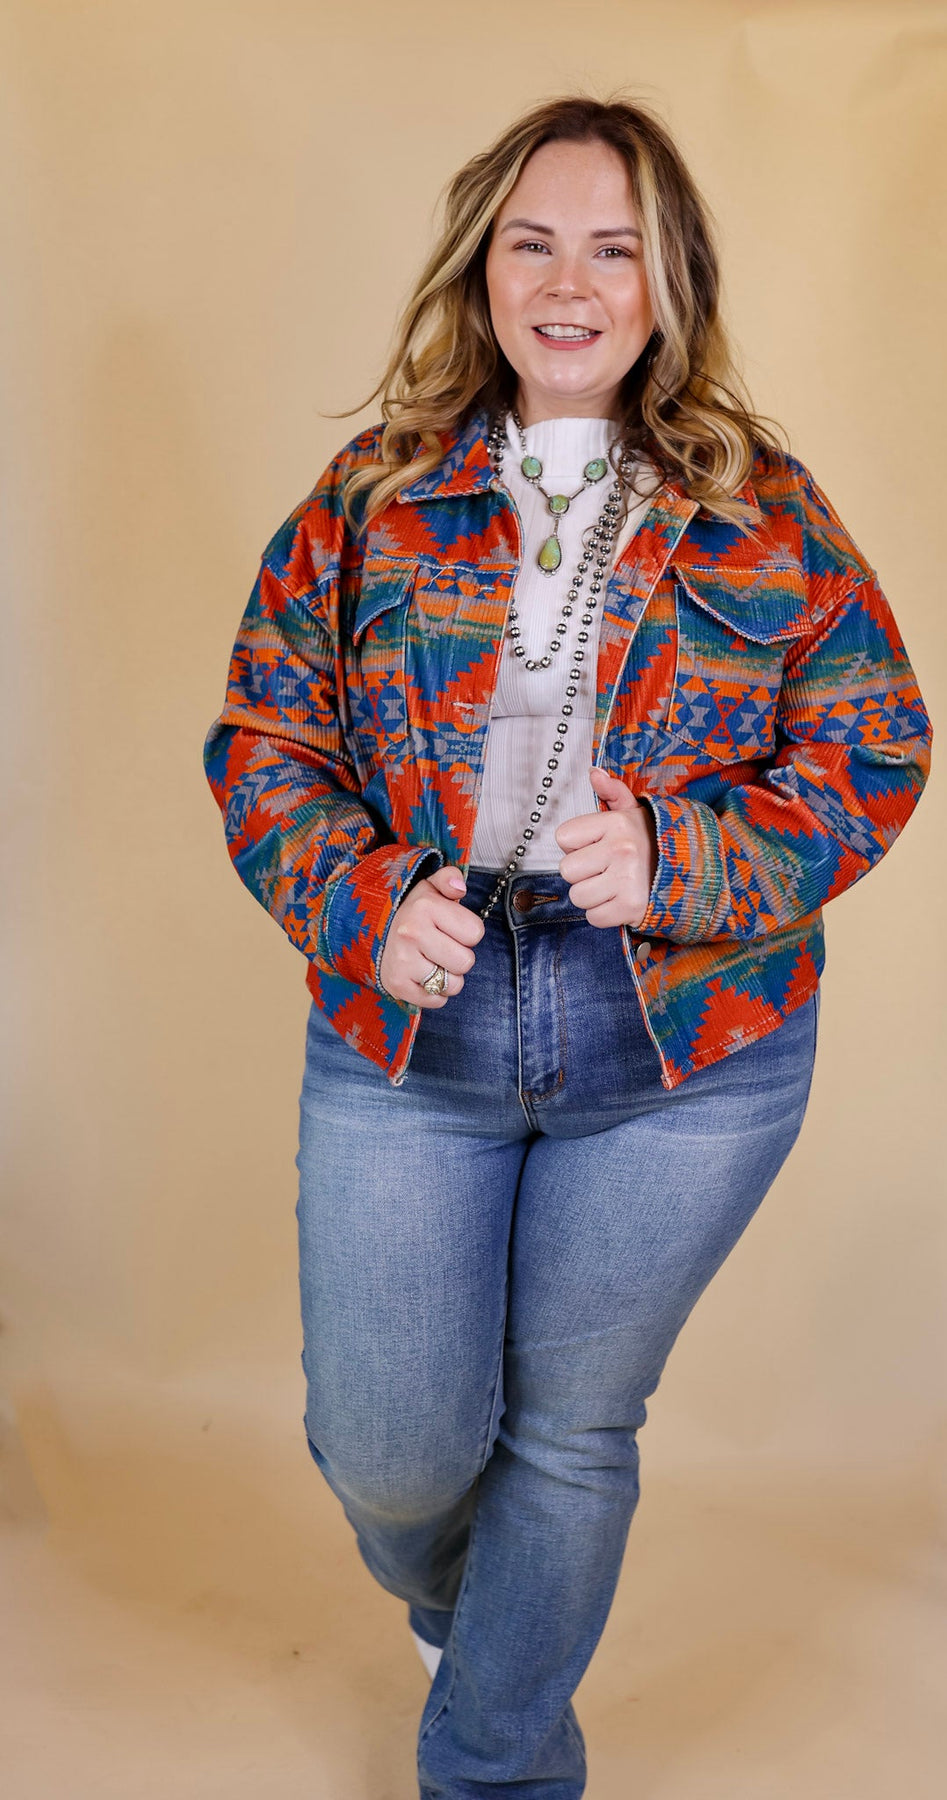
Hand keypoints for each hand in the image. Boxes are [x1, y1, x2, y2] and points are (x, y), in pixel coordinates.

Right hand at [379, 865, 484, 1005]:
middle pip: (466, 962)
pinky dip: (434, 994)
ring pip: (453, 984)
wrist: (370, 932)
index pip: (476, 932)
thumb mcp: (429, 887)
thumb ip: (449, 878)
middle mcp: (411, 933)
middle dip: (459, 956)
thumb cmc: (411, 912)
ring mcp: (402, 961)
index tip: (450, 928)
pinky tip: (423, 976)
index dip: (467, 932)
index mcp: (425, 906)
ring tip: (432, 962)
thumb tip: (459, 888)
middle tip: (442, 947)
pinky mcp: (396, 984)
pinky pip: (436, 1001)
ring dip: (448, 977)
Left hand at [555, 767, 658, 928]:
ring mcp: (627, 880)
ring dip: (591, 895)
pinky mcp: (631, 908)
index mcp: (617, 823)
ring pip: (577, 896)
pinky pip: (593, 917)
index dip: (575, 845)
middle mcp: (621, 850)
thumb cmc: (653, 842)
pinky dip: (603, 914)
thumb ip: (612, 792)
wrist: (691, 871)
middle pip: (567, 870)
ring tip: (612, 886)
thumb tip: (593, 773)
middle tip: (604, 869)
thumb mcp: (634, 813)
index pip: (563, 837)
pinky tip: (618, 901)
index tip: (595, 846)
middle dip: (582, 873)